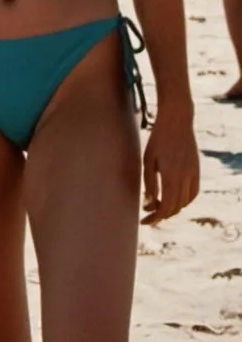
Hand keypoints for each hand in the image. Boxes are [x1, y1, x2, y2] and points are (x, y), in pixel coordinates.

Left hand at [142, 103, 200, 224]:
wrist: (177, 121)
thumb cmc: (158, 139)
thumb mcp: (148, 160)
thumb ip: (150, 182)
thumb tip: (150, 202)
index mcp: (172, 177)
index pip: (166, 207)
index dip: (155, 218)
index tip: (144, 221)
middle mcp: (185, 179)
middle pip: (176, 207)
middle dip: (161, 215)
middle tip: (147, 216)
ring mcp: (194, 175)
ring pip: (185, 202)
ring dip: (172, 208)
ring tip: (157, 207)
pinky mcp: (197, 170)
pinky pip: (193, 192)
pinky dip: (184, 200)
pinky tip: (174, 199)